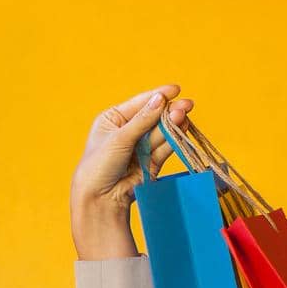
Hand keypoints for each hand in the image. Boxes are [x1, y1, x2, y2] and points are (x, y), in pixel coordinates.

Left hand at [69, 85, 195, 256]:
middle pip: (153, 117)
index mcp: (113, 119)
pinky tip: (182, 129)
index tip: (175, 89)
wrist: (99, 198)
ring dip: (172, 124)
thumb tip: (160, 99)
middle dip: (169, 111)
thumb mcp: (119, 138)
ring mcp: (140, 147)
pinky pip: (164, 147)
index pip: (139, 104)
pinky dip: (173, 139)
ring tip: (183, 115)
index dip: (157, 96)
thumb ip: (142, 120)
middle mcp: (127, 131)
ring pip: (161, 132)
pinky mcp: (151, 162)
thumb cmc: (99, 165)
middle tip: (187, 105)